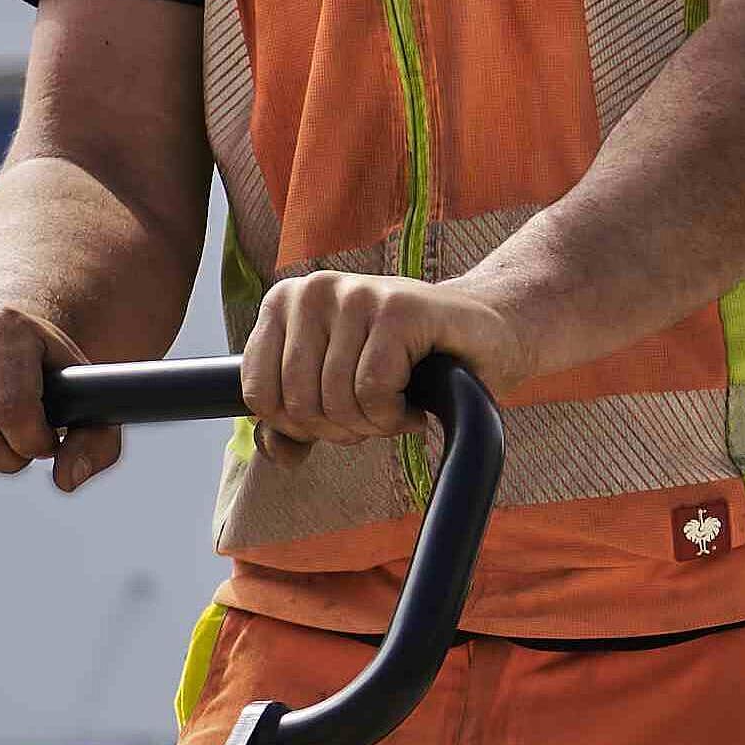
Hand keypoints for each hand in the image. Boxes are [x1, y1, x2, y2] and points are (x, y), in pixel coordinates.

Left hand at [235, 267, 525, 445]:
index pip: (260, 394)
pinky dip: (394, 416)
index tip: (336, 417)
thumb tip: (278, 454)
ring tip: (396, 408)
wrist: (485, 335)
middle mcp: (313, 290)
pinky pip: (373, 392)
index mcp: (283, 304)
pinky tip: (412, 407)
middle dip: (340, 429)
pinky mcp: (398, 309)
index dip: (299, 427)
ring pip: (336, 400)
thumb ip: (296, 424)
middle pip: (298, 403)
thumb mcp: (338, 392)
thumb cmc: (407, 364)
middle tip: (374, 415)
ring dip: (372, 425)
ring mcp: (355, 294)